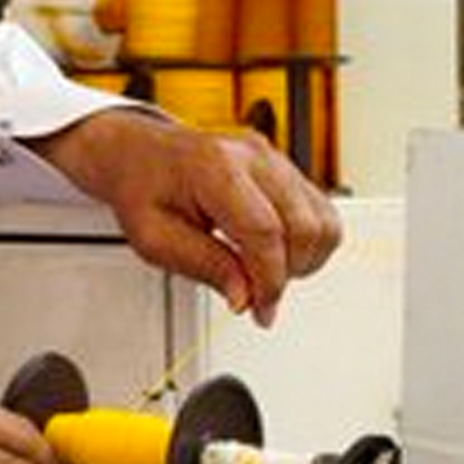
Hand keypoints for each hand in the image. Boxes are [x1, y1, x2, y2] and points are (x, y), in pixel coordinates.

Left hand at [31, 112, 341, 326]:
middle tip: (257, 294)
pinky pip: (321, 212)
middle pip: (304, 226)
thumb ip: (205, 267)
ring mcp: (274, 159)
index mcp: (215, 168)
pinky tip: (277, 254)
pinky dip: (308, 243)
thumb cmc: (143, 188)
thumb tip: (245, 297)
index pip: (264, 232)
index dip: (268, 281)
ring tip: (265, 272)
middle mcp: (253, 157)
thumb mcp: (156, 240)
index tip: (259, 310)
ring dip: (304, 260)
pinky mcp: (285, 169)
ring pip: (323, 221)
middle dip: (288, 274)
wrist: (140, 154)